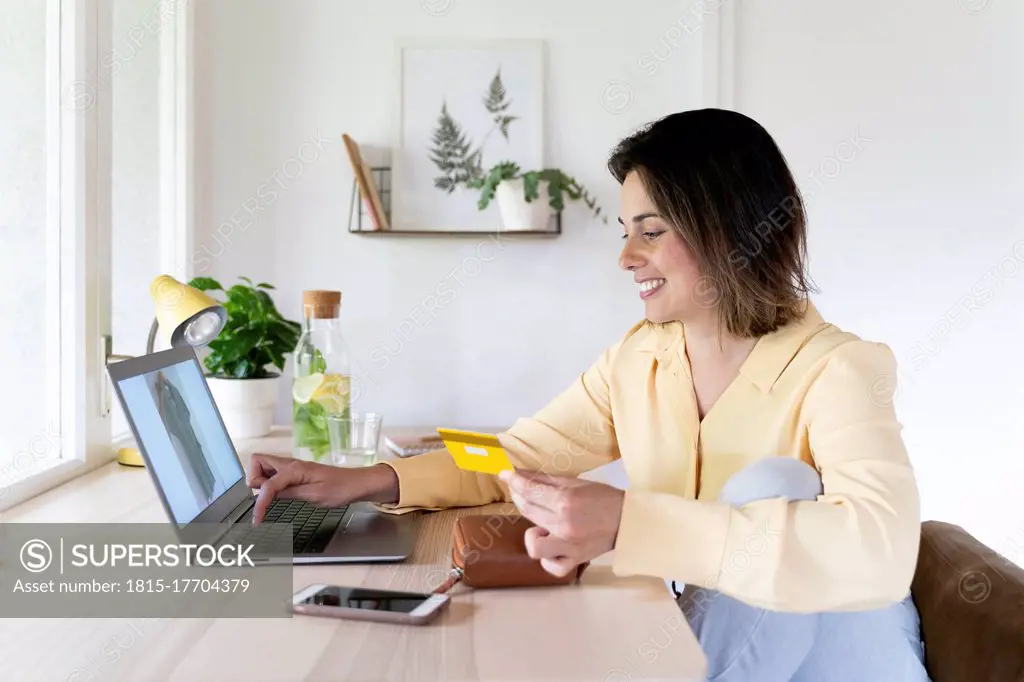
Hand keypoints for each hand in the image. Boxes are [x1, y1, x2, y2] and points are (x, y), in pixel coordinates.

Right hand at [246, 453, 398, 524]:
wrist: (356, 483)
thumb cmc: (340, 489)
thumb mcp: (314, 496)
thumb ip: (289, 493)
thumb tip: (267, 493)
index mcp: (294, 469)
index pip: (266, 484)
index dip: (260, 503)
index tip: (258, 520)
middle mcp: (291, 464)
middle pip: (258, 461)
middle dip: (253, 479)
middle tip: (262, 498)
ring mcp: (292, 467)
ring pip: (264, 467)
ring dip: (260, 481)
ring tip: (269, 499)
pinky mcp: (295, 473)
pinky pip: (275, 474)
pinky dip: (269, 484)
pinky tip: (277, 496)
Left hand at [498, 470, 624, 577]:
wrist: (627, 520)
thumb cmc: (603, 498)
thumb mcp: (576, 483)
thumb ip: (546, 480)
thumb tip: (522, 473)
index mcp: (566, 501)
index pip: (530, 490)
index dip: (514, 480)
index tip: (505, 474)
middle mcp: (564, 524)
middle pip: (528, 511)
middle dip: (519, 497)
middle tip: (521, 491)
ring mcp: (569, 546)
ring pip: (533, 545)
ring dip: (531, 533)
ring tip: (541, 525)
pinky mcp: (575, 560)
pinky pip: (551, 566)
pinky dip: (547, 559)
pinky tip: (551, 545)